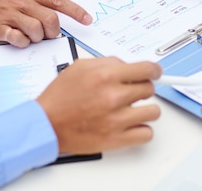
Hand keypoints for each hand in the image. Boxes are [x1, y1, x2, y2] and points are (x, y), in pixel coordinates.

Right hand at [0, 0, 91, 47]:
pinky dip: (22, 42)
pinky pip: (18, 39)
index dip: (76, 11)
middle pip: (51, 20)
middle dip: (54, 32)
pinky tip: (17, 38)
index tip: (87, 20)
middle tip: (48, 34)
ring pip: (37, 31)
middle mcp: (21, 2)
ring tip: (29, 35)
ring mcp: (10, 15)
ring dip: (38, 38)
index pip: (58, 0)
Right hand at [37, 57, 161, 153]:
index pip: (146, 69)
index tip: (155, 73)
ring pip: (153, 112)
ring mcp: (117, 120)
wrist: (46, 124)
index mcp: (105, 76)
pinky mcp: (116, 139)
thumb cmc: (59, 97)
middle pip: (149, 89)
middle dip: (141, 88)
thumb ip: (106, 62)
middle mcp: (113, 96)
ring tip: (132, 109)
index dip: (154, 70)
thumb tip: (127, 65)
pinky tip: (130, 124)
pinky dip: (141, 129)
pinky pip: (146, 133)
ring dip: (145, 109)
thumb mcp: (79, 67)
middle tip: (130, 92)